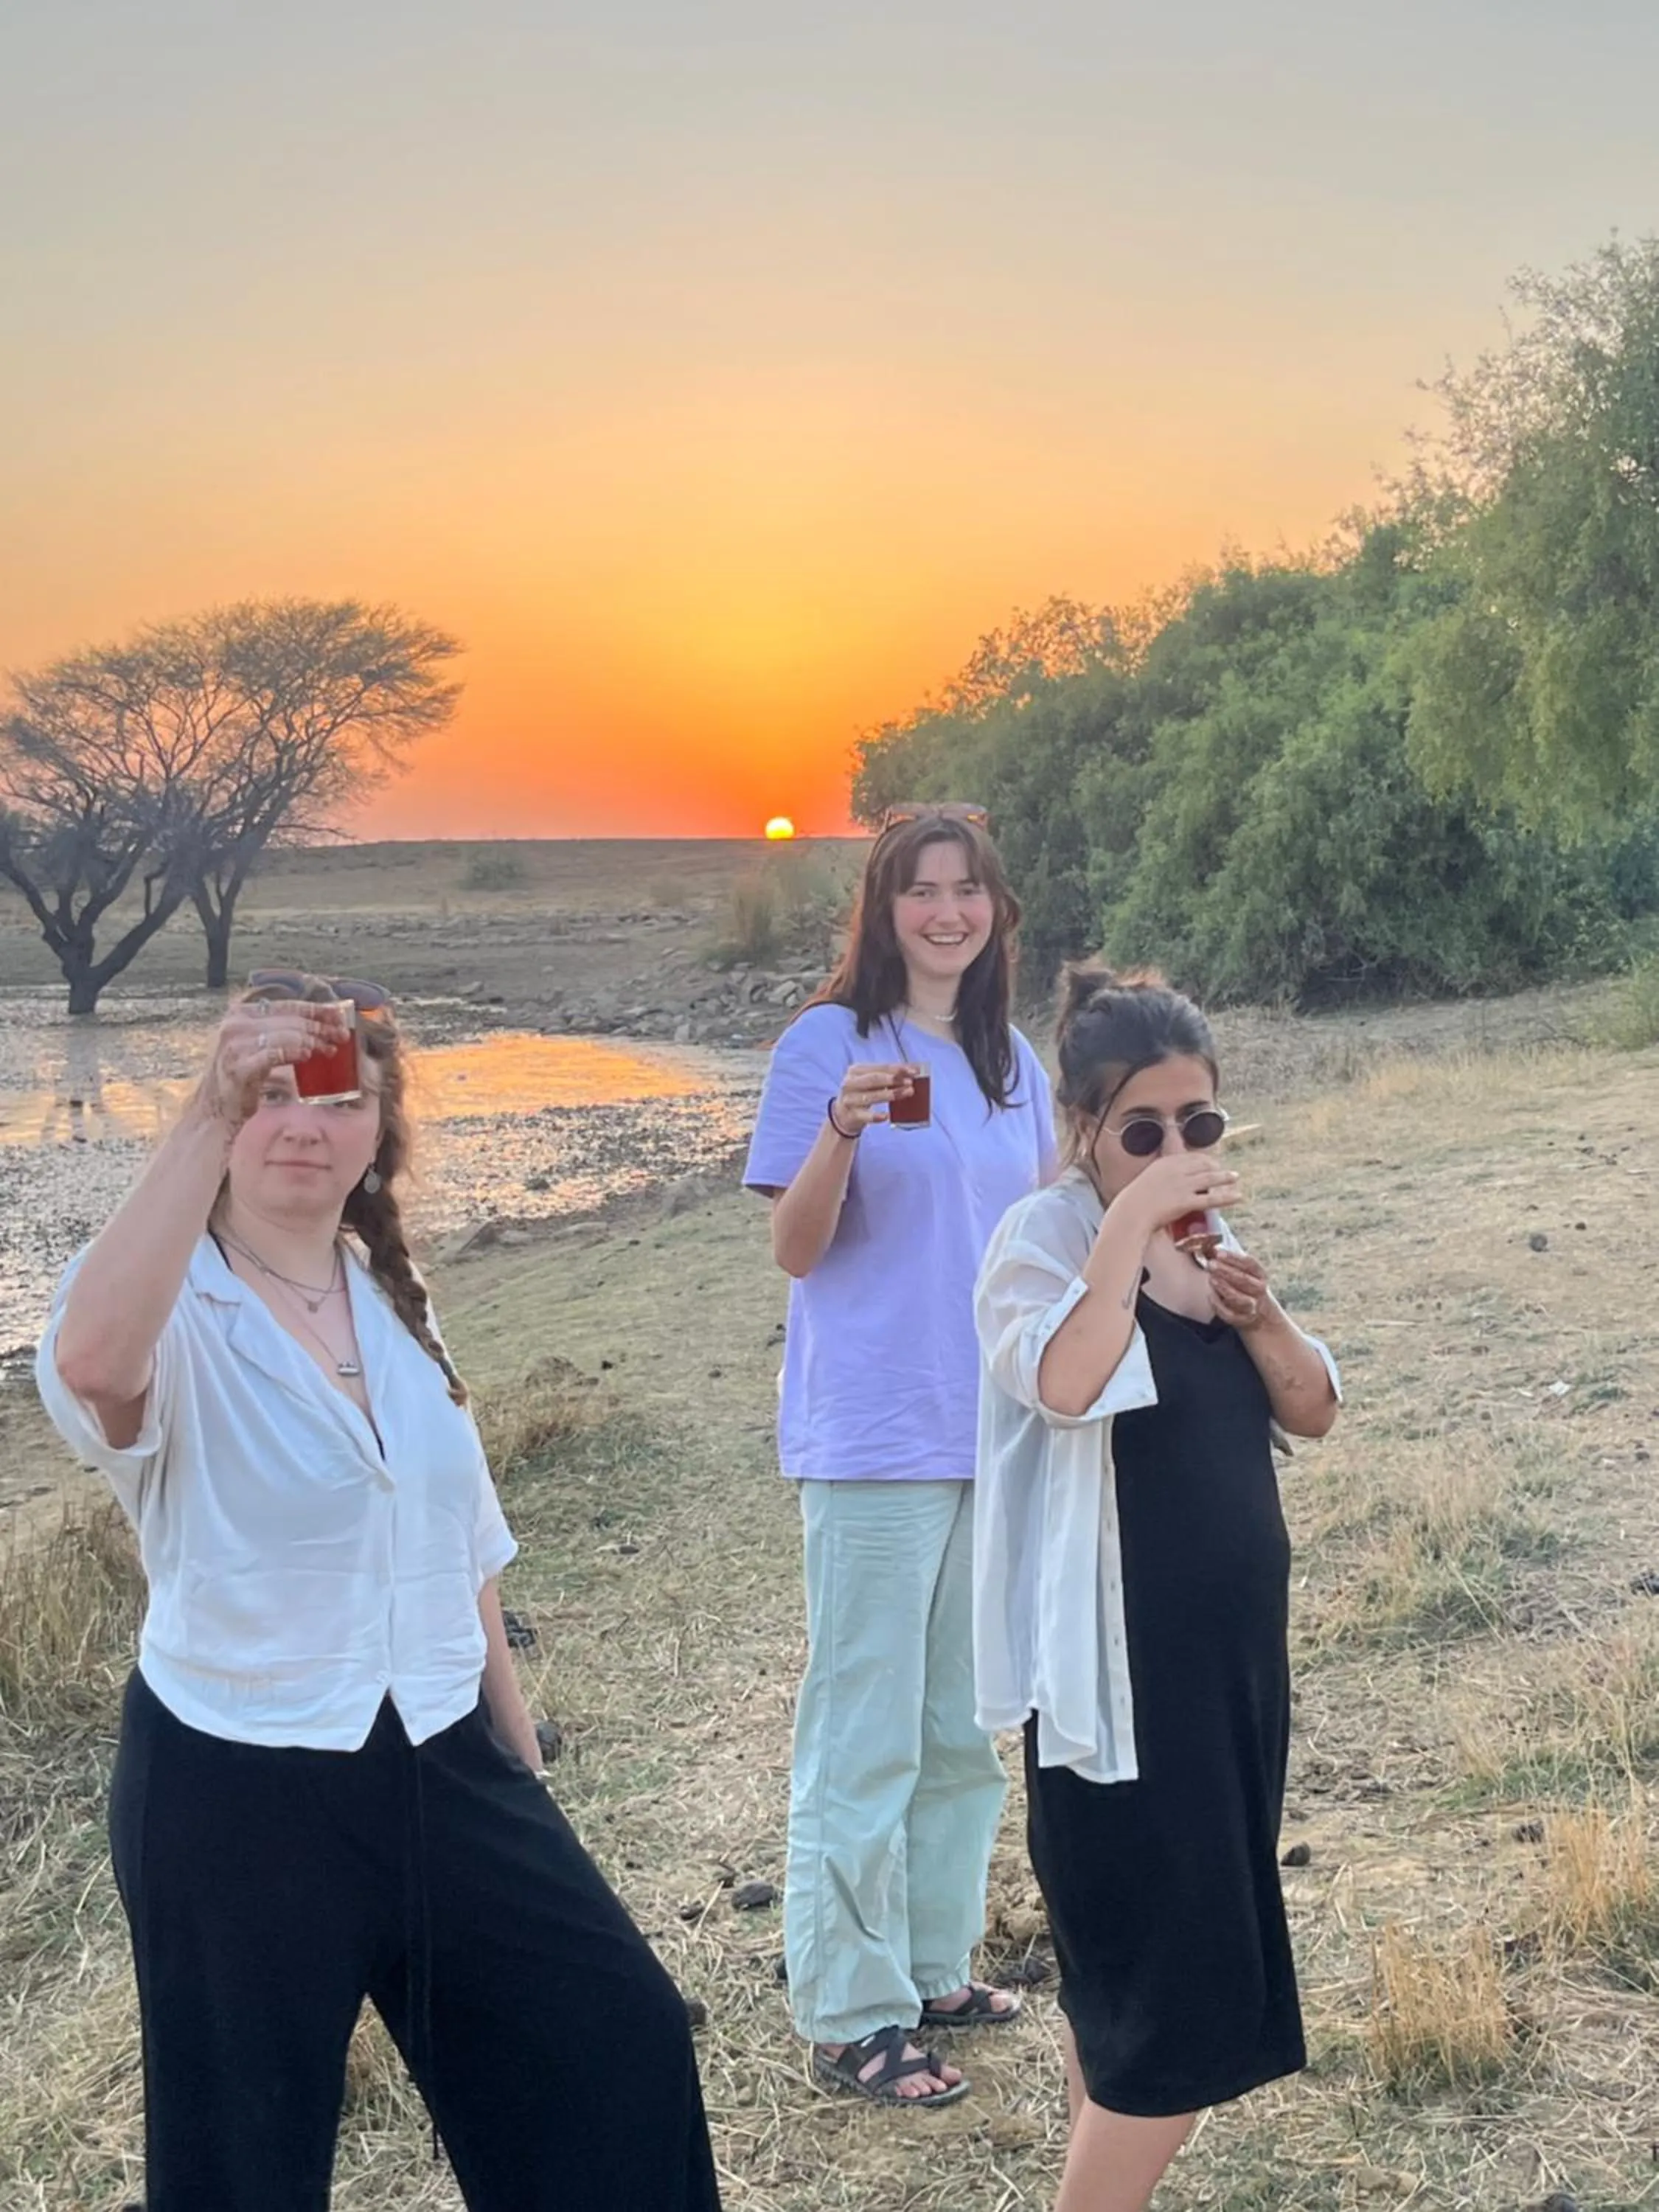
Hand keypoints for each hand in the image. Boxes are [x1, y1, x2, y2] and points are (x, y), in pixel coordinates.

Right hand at [194, 999, 346, 1129]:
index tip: (339, 1016)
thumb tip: (321, 1023)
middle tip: (340, 1036)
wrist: (217, 1106)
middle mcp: (235, 1024)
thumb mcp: (260, 1044)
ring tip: (329, 1049)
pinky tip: (307, 1055)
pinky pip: (273, 1054)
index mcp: (242, 1013)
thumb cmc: (243, 1074)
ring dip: (312, 1040)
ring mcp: (235, 1045)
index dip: (317, 1009)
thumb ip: (282, 1030)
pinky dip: (293, 1052)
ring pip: (285, 1034)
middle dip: (319, 1027)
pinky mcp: (238, 1067)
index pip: (287, 1005)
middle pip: (289, 1019)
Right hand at [831, 1062, 915, 1135]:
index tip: (914, 1071)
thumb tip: (913, 1071)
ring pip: (870, 1097)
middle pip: (873, 1080)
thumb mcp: (871, 1082)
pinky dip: (876, 1116)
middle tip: (910, 1082)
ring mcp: (849, 1100)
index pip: (879, 1068)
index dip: (897, 1069)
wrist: (843, 1116)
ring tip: (907, 1093)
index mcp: (856, 1071)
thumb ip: (888, 1076)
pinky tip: (887, 1116)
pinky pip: (865, 1116)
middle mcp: (849, 1083)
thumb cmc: (862, 1094)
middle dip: (893, 1080)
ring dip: (890, 1095)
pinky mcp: (851, 1115)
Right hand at [1115, 1150, 1240, 1235]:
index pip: (1191, 1157)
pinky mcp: (1187, 1201)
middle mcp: (1176, 1171)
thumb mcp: (1147, 1181)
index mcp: (1165, 1163)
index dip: (1205, 1160)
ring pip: (1210, 1179)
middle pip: (1203, 1165)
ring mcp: (1182, 1185)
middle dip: (1217, 1167)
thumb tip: (1168, 1182)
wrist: (1131, 1212)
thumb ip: (1160, 1177)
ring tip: (1235, 1177)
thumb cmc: (1134, 1201)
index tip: (1211, 1163)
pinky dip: (1226, 1197)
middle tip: (1226, 1171)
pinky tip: (1237, 1197)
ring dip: (1225, 1177)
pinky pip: (1211, 1199)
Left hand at [1206, 1247, 1272, 1332]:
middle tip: (1210, 1264)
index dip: (1234, 1258)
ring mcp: (1252, 1306)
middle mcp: (1259, 1290)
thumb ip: (1223, 1259)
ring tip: (1211, 1279)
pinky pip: (1230, 1314)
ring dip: (1224, 1288)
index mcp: (1260, 1274)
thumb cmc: (1243, 1284)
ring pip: (1239, 1299)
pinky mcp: (1242, 1320)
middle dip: (1226, 1271)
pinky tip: (1210, 1296)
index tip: (1218, 1253)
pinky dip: (1219, 1305)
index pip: (1249, 1264)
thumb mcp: (1239, 1270)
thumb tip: (1206, 1245)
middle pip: (1244, 1280)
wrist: (1258, 1312)